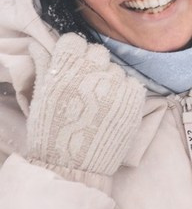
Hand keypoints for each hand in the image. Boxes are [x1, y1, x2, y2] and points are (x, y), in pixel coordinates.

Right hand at [26, 33, 146, 176]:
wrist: (74, 167)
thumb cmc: (51, 134)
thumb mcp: (41, 99)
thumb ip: (45, 67)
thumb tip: (42, 45)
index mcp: (63, 73)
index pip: (74, 41)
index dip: (73, 52)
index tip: (71, 63)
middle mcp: (90, 76)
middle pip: (97, 51)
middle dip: (91, 64)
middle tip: (86, 83)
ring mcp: (115, 87)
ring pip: (115, 68)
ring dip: (108, 79)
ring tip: (98, 101)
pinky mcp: (134, 99)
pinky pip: (133, 82)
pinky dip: (125, 91)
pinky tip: (113, 106)